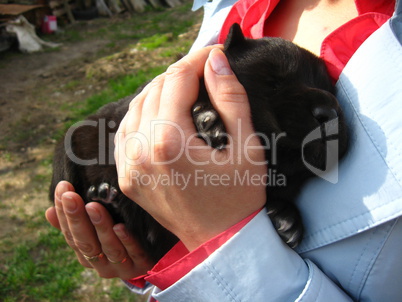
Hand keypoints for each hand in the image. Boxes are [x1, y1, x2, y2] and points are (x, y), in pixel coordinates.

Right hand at [45, 181, 153, 278]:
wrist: (153, 254)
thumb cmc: (119, 236)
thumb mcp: (97, 229)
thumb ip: (75, 221)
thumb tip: (48, 211)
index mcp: (86, 254)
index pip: (70, 234)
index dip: (64, 212)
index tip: (62, 188)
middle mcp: (101, 264)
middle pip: (85, 242)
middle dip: (77, 218)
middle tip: (71, 196)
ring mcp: (121, 266)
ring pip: (108, 248)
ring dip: (100, 227)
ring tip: (94, 207)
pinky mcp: (142, 264)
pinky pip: (134, 253)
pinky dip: (127, 240)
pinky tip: (121, 226)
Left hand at [115, 46, 266, 250]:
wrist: (220, 242)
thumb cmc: (240, 197)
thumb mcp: (247, 146)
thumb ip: (231, 99)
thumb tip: (216, 61)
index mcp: (171, 142)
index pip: (177, 80)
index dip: (198, 59)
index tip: (215, 52)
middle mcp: (141, 152)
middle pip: (154, 89)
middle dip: (180, 74)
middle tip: (204, 70)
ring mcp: (129, 166)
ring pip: (136, 107)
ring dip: (160, 91)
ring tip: (185, 88)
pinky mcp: (126, 177)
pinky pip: (125, 132)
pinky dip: (142, 114)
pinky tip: (160, 113)